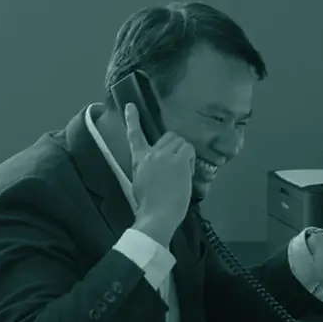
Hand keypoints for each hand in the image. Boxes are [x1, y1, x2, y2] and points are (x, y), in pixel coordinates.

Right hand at [125, 103, 194, 243]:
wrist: (157, 215)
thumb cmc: (149, 206)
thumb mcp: (139, 184)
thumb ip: (146, 170)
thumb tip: (157, 168)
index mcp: (138, 160)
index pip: (134, 135)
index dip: (132, 119)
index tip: (131, 106)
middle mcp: (151, 154)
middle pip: (168, 137)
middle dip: (176, 147)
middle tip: (178, 165)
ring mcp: (165, 157)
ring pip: (181, 142)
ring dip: (185, 154)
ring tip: (183, 172)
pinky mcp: (178, 162)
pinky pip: (189, 150)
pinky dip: (191, 160)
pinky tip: (188, 173)